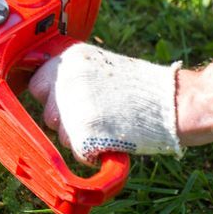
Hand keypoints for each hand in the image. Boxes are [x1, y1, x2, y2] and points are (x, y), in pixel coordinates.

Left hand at [28, 43, 183, 164]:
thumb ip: (72, 75)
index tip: (66, 105)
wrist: (175, 101)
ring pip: (61, 135)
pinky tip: (110, 142)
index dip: (51, 99)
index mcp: (69, 59)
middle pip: (47, 112)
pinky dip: (93, 154)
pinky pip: (78, 152)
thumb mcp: (100, 66)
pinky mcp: (85, 131)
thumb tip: (47, 92)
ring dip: (80, 138)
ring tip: (106, 128)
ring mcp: (74, 104)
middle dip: (65, 121)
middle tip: (93, 119)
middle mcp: (66, 78)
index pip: (37, 84)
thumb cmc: (143, 88)